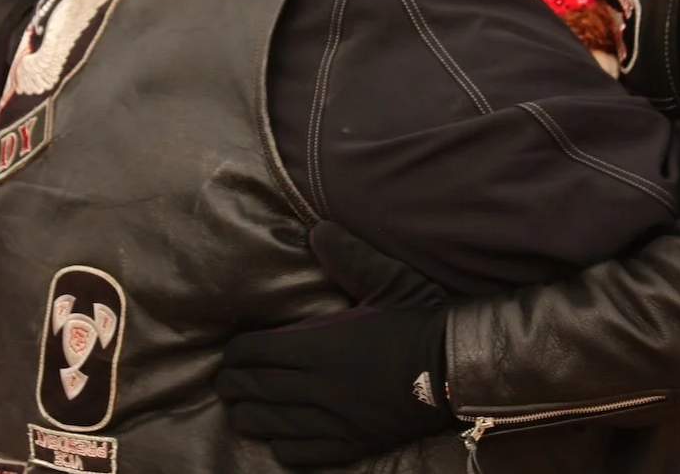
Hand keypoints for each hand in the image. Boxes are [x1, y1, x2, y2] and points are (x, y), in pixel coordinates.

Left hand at [215, 222, 457, 465]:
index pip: (257, 352)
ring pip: (267, 424)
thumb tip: (318, 228)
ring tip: (242, 405)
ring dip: (247, 414)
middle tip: (226, 377)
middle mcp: (319, 387)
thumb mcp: (387, 280)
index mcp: (323, 345)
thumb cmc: (419, 321)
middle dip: (233, 382)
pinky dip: (279, 443)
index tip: (232, 348)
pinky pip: (296, 453)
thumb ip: (349, 256)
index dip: (237, 352)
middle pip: (254, 389)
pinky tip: (278, 433)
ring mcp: (331, 422)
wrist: (453, 371)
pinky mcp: (346, 447)